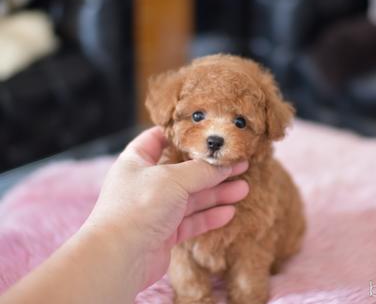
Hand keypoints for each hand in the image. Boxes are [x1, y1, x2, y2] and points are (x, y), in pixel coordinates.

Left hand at [82, 127, 248, 289]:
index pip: (157, 139)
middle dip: (212, 168)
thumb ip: (202, 170)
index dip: (179, 134)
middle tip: (239, 163)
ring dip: (217, 193)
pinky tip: (229, 212)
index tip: (205, 131)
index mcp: (137, 162)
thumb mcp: (173, 179)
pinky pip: (192, 221)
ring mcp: (156, 210)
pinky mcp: (165, 233)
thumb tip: (225, 164)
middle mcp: (146, 184)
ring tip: (244, 188)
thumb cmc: (139, 207)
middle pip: (184, 171)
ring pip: (192, 198)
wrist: (119, 257)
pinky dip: (210, 216)